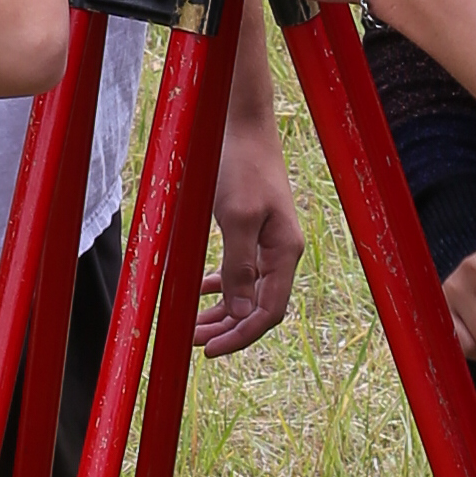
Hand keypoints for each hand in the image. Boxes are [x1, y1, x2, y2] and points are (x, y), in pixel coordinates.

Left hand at [199, 117, 302, 355]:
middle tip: (191, 342)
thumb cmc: (240, 166)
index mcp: (284, 252)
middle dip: (225, 329)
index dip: (240, 336)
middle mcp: (280, 252)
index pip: (268, 312)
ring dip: (220, 312)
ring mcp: (267, 242)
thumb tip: (238, 313)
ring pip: (246, 293)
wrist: (241, 125)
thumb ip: (238, 267)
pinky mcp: (252, 230)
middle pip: (257, 308)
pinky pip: (239, 272)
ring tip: (191, 326)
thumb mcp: (237, 217)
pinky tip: (200, 291)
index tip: (209, 350)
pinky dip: (220, 287)